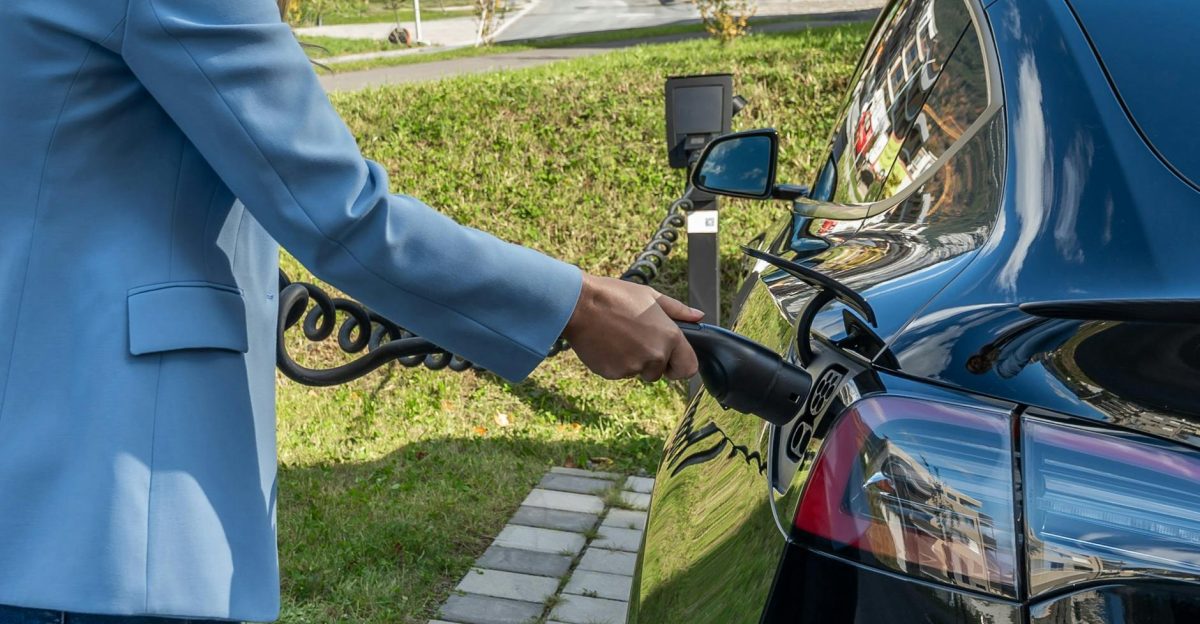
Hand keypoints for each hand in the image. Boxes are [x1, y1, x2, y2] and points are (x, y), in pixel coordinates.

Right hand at [562, 274, 702, 380]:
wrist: (579, 305)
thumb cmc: (615, 296)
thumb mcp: (650, 296)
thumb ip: (678, 310)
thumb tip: (699, 316)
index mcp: (669, 336)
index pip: (688, 368)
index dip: (680, 365)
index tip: (670, 360)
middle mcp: (655, 355)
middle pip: (659, 372)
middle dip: (650, 361)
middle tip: (634, 338)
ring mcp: (633, 367)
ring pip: (637, 372)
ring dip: (631, 361)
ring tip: (617, 336)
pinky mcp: (613, 374)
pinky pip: (619, 373)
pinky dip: (614, 362)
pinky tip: (605, 343)